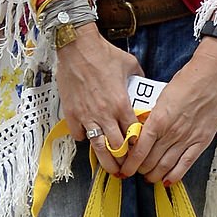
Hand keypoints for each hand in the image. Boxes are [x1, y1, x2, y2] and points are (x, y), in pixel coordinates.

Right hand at [56, 24, 143, 174]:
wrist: (77, 46)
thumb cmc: (104, 54)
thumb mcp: (130, 64)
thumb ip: (139, 79)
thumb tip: (144, 86)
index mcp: (122, 105)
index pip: (133, 136)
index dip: (137, 148)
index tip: (140, 154)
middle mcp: (105, 115)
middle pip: (117, 148)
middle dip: (124, 161)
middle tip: (127, 168)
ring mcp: (87, 117)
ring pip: (99, 149)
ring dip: (106, 162)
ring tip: (111, 170)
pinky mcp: (72, 115)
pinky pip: (79, 135)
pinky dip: (84, 139)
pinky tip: (88, 137)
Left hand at [119, 37, 216, 183]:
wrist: (213, 76)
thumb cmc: (187, 81)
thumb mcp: (161, 97)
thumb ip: (153, 117)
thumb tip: (142, 132)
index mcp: (158, 119)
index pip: (139, 150)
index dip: (130, 164)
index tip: (125, 169)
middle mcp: (171, 133)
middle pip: (150, 162)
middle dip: (140, 170)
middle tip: (136, 171)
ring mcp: (187, 139)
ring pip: (165, 167)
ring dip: (154, 175)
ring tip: (149, 177)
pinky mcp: (200, 142)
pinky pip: (184, 165)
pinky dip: (173, 176)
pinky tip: (166, 181)